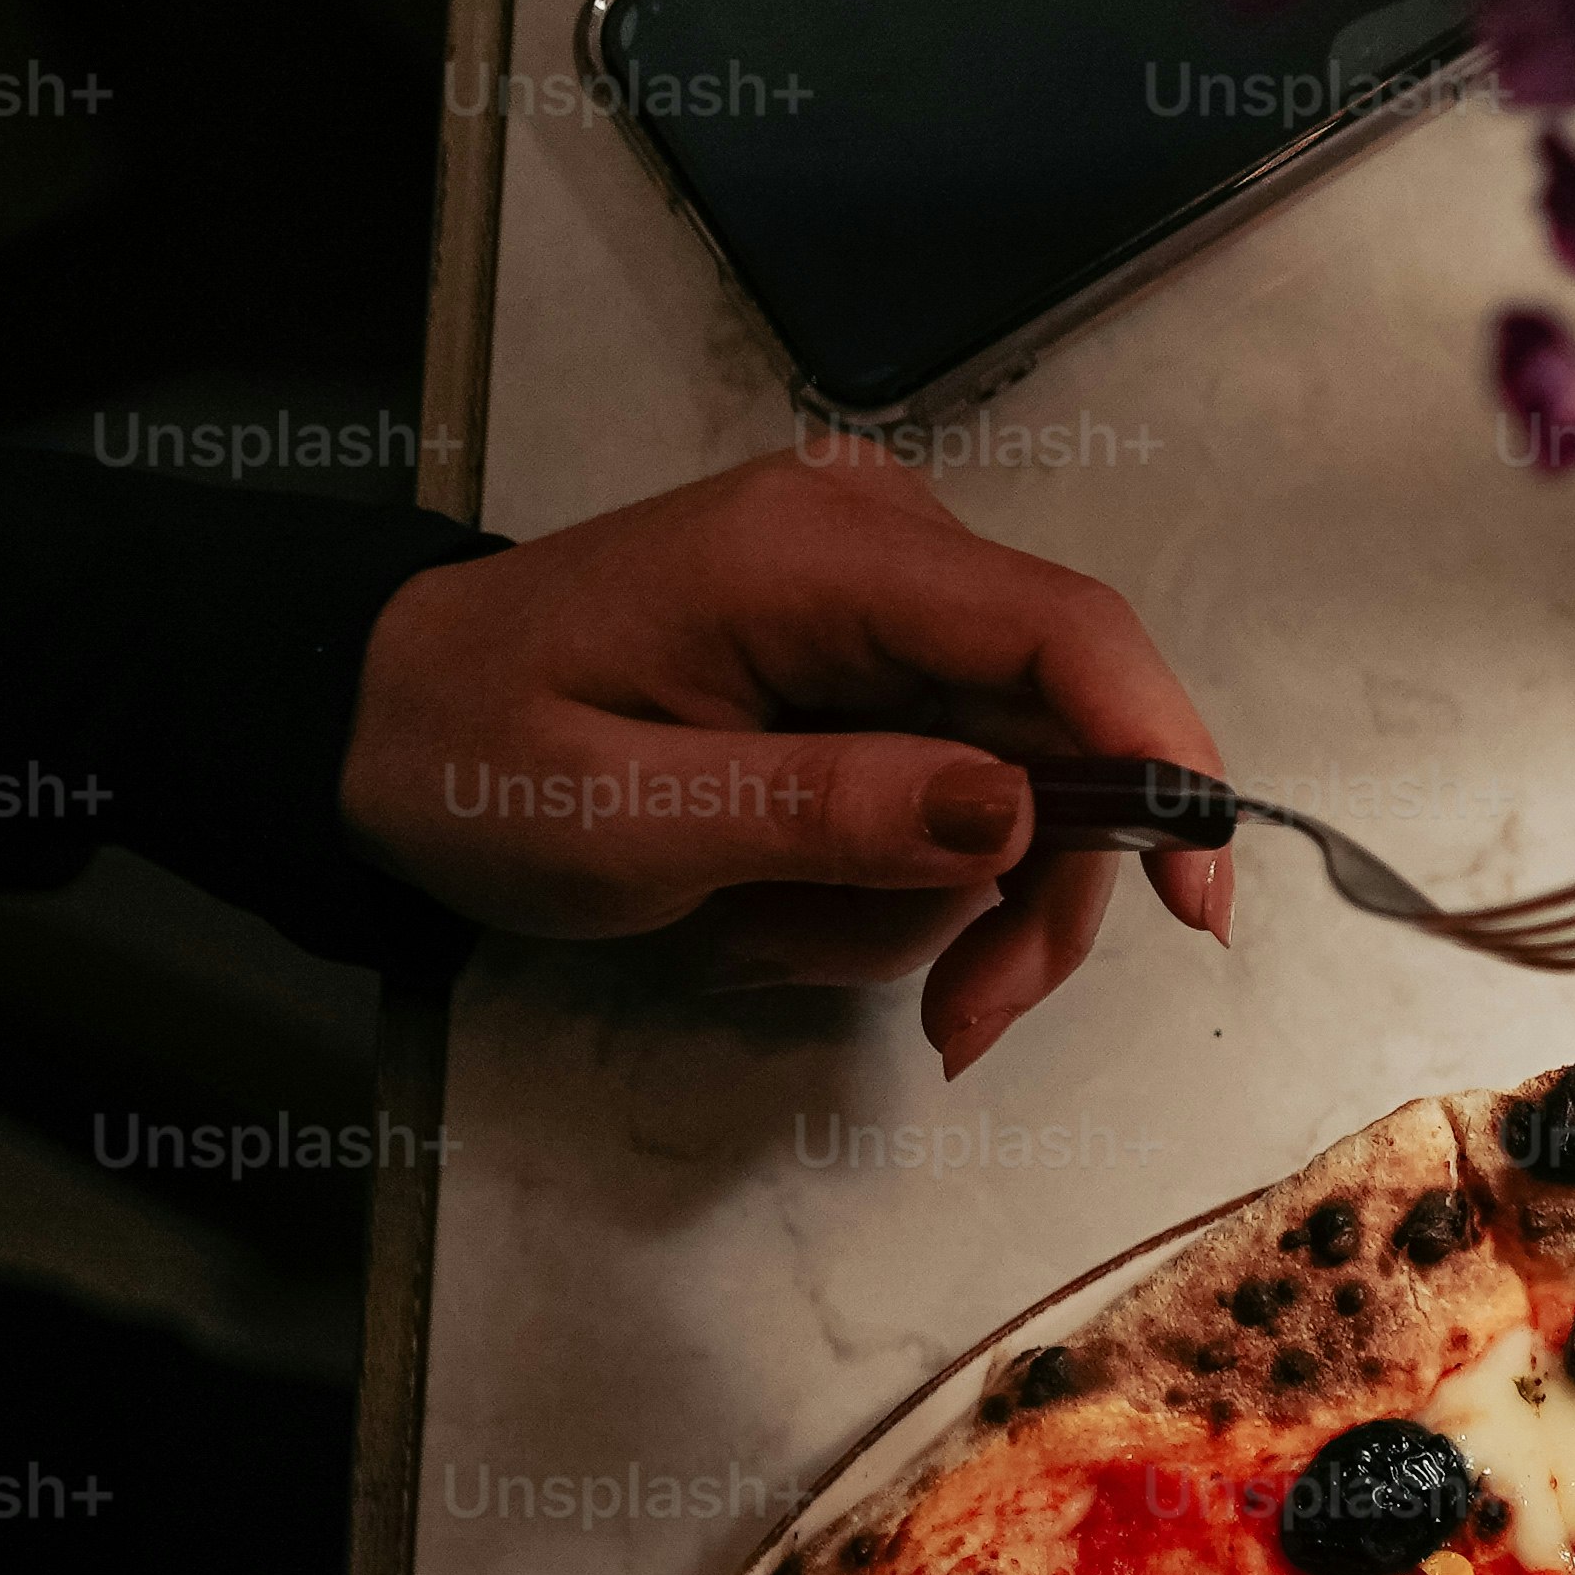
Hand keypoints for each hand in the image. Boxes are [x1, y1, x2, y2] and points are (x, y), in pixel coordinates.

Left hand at [341, 442, 1236, 1076]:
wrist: (380, 717)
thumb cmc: (474, 759)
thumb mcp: (625, 817)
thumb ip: (821, 809)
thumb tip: (1013, 811)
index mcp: (821, 554)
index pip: (1065, 634)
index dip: (1164, 761)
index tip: (1194, 904)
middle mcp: (881, 547)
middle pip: (1067, 734)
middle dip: (1027, 897)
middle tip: (959, 1027)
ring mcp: (884, 601)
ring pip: (1024, 785)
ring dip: (935, 909)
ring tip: (777, 949)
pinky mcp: (875, 658)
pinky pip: (961, 788)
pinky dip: (898, 881)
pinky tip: (783, 911)